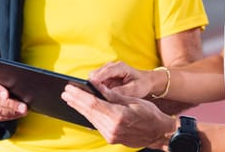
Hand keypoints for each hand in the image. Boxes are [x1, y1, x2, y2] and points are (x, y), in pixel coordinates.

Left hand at [61, 82, 175, 148]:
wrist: (159, 132)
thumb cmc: (150, 114)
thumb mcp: (133, 99)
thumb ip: (113, 94)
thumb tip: (96, 86)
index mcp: (119, 116)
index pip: (93, 104)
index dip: (79, 96)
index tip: (69, 89)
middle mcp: (113, 128)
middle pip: (89, 112)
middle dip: (76, 101)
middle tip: (65, 92)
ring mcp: (111, 135)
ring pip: (91, 119)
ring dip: (79, 108)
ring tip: (70, 99)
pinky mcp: (111, 138)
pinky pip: (96, 124)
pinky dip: (88, 115)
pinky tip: (83, 109)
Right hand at [89, 61, 153, 98]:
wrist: (145, 81)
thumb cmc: (142, 84)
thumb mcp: (135, 89)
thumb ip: (121, 91)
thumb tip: (108, 95)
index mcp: (120, 67)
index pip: (106, 71)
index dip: (97, 79)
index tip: (90, 86)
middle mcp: (111, 67)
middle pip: (95, 74)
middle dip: (91, 85)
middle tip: (91, 98)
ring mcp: (106, 72)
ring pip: (92, 79)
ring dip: (92, 88)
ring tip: (93, 100)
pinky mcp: (104, 78)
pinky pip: (95, 84)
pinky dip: (94, 90)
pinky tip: (97, 99)